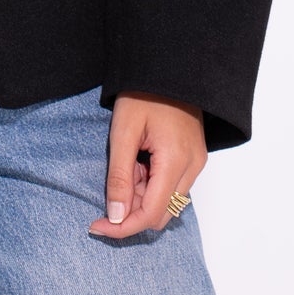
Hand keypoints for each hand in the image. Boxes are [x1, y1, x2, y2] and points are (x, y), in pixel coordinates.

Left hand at [88, 92, 206, 239]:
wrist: (168, 67)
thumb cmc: (143, 92)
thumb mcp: (123, 132)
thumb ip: (120, 177)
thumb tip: (116, 217)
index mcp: (176, 160)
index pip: (151, 214)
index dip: (122, 227)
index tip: (96, 226)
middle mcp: (193, 167)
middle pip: (161, 214)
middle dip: (131, 213)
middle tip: (107, 195)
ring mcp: (196, 163)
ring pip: (167, 204)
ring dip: (141, 199)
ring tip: (125, 170)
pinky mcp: (194, 158)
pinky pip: (173, 188)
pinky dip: (151, 187)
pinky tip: (137, 166)